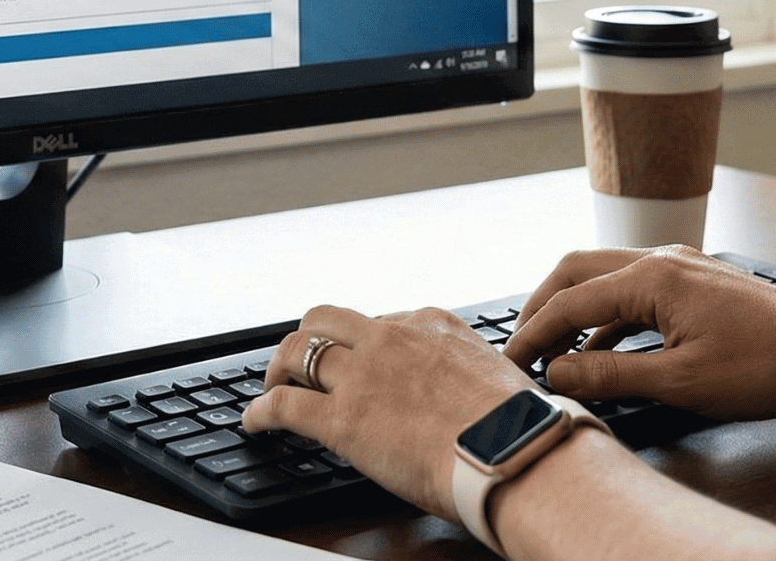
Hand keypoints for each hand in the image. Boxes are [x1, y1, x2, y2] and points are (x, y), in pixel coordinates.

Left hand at [240, 305, 540, 520]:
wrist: (516, 454)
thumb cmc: (520, 427)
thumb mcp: (496, 375)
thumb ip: (467, 372)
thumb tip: (466, 395)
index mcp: (432, 325)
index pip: (378, 321)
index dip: (359, 344)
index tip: (354, 361)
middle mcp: (391, 338)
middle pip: (326, 320)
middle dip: (308, 340)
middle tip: (299, 364)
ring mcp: (363, 375)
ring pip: (296, 350)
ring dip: (278, 368)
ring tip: (272, 386)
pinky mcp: (342, 419)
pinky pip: (283, 404)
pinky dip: (261, 412)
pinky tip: (256, 423)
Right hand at [502, 246, 775, 420]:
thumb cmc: (765, 367)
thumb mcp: (681, 381)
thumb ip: (612, 374)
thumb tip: (559, 371)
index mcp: (652, 279)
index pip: (571, 302)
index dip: (533, 334)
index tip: (510, 364)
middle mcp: (661, 260)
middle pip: (577, 271)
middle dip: (543, 308)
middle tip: (521, 348)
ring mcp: (680, 266)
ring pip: (604, 276)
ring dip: (575, 310)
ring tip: (554, 351)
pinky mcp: (695, 281)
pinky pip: (633, 290)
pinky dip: (607, 317)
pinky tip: (603, 351)